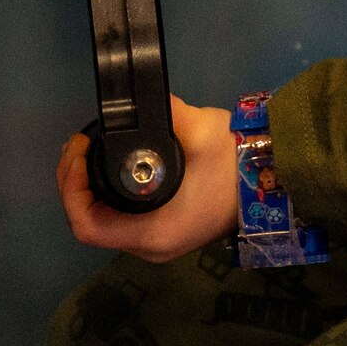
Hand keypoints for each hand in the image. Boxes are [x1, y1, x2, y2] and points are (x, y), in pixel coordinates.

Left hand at [56, 95, 238, 263]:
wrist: (275, 181)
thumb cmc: (235, 163)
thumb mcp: (200, 130)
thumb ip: (165, 114)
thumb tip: (139, 98)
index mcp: (152, 231)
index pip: (88, 225)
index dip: (72, 189)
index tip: (82, 150)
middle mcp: (150, 246)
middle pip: (92, 223)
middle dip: (77, 182)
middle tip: (82, 142)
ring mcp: (158, 244)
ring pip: (106, 222)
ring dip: (92, 188)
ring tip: (91, 149)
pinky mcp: (165, 233)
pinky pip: (122, 220)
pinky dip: (110, 193)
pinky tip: (112, 165)